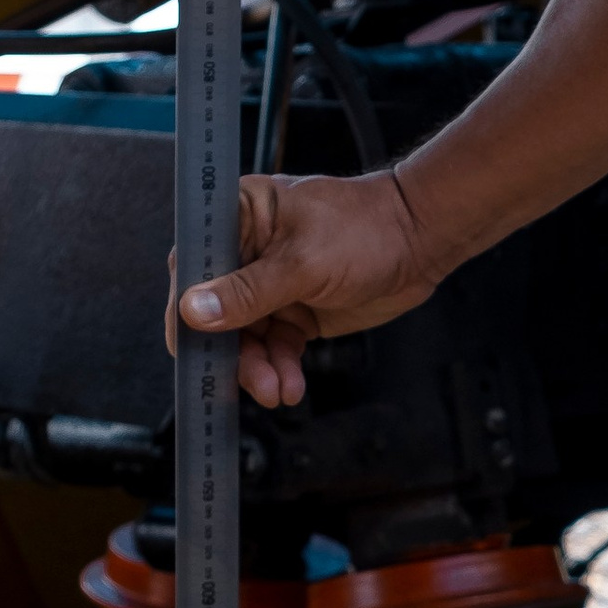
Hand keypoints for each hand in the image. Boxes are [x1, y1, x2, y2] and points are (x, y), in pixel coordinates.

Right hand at [168, 170, 440, 408]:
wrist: (421, 243)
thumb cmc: (366, 229)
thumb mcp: (303, 263)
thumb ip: (248, 291)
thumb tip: (193, 310)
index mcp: (239, 217)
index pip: (193, 265)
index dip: (186, 308)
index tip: (188, 346)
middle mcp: (248, 250)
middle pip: (216, 309)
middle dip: (230, 350)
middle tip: (246, 380)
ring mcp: (272, 284)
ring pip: (246, 336)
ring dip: (257, 367)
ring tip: (275, 390)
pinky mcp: (295, 311)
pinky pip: (275, 347)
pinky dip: (280, 368)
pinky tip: (289, 386)